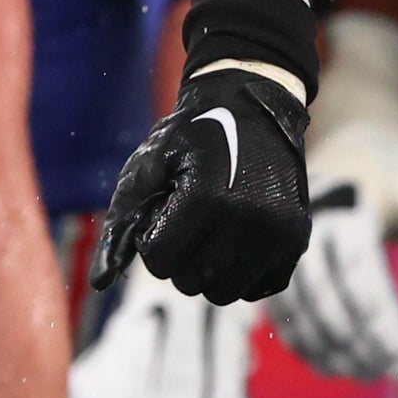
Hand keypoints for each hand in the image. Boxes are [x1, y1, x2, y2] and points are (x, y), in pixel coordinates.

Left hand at [95, 66, 308, 303]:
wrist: (249, 104)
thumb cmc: (189, 135)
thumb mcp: (148, 165)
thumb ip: (121, 223)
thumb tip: (99, 282)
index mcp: (207, 197)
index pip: (161, 263)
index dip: (151, 242)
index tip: (161, 213)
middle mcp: (249, 219)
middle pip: (192, 282)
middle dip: (177, 258)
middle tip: (184, 220)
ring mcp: (279, 231)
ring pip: (226, 293)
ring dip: (208, 271)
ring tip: (208, 231)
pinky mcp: (298, 237)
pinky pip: (261, 287)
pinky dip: (241, 274)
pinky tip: (233, 242)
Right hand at [268, 11, 397, 381]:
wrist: (350, 131)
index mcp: (349, 201)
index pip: (360, 272)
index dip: (380, 318)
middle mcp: (308, 219)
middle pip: (323, 295)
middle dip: (355, 341)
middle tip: (387, 368)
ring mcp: (284, 235)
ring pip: (294, 304)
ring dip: (324, 346)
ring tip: (359, 372)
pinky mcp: (275, 250)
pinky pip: (276, 302)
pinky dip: (298, 338)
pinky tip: (325, 361)